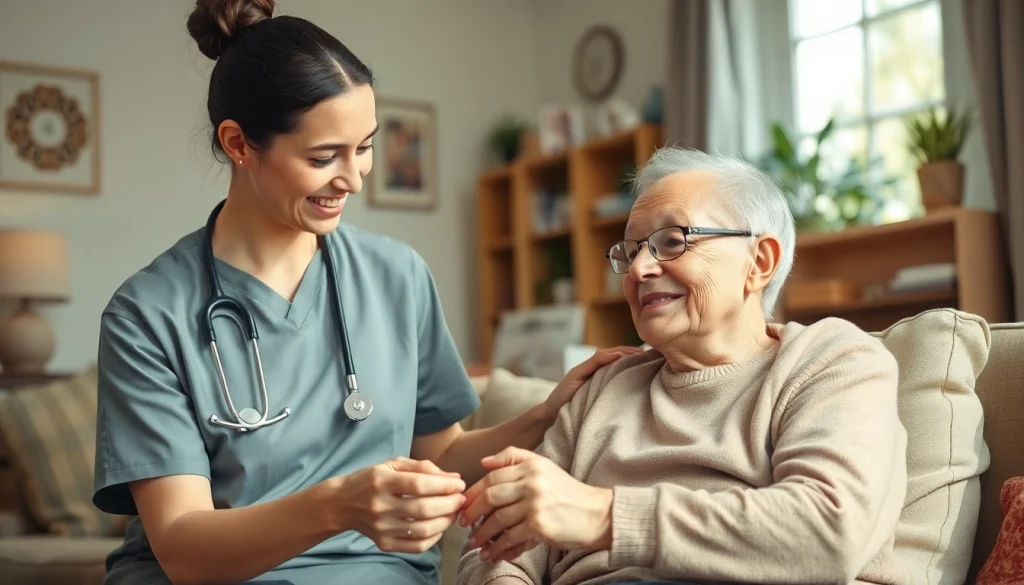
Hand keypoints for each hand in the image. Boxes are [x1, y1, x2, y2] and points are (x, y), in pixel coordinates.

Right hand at [337, 457, 466, 553]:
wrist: (341, 504)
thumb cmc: (371, 480)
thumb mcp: (392, 464)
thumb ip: (423, 467)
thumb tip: (454, 478)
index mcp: (382, 481)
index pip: (419, 485)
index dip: (444, 486)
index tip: (460, 484)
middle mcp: (380, 506)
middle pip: (423, 509)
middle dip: (450, 504)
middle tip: (462, 499)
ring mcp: (381, 528)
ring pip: (423, 530)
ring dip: (446, 521)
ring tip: (455, 512)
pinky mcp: (383, 544)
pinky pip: (417, 546)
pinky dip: (435, 537)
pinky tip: (440, 526)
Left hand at [457, 447, 612, 562]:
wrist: (596, 514)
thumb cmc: (567, 492)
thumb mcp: (543, 467)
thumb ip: (513, 458)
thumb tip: (483, 462)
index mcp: (530, 466)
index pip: (492, 477)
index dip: (474, 492)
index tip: (464, 505)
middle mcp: (532, 483)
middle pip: (490, 497)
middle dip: (472, 513)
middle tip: (464, 524)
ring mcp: (535, 504)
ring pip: (497, 520)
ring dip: (483, 534)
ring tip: (476, 543)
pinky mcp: (539, 526)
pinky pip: (510, 538)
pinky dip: (499, 548)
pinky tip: (493, 554)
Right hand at [543, 345, 642, 418]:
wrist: (551, 417)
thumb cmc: (574, 413)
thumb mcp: (597, 402)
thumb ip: (610, 393)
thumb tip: (634, 393)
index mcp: (597, 375)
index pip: (618, 359)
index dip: (633, 356)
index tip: (650, 358)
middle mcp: (590, 368)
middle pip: (614, 353)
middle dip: (632, 351)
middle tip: (650, 353)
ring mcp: (582, 369)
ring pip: (606, 354)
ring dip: (623, 351)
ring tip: (639, 353)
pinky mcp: (576, 372)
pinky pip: (594, 361)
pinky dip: (608, 357)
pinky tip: (620, 356)